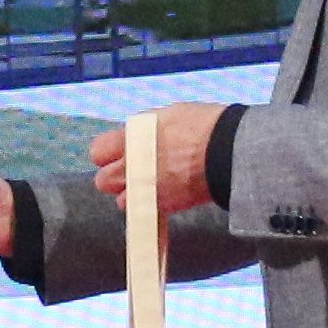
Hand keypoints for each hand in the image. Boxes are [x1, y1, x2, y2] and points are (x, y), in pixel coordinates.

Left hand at [90, 105, 216, 221]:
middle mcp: (134, 165)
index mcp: (132, 138)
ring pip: (122, 202)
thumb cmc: (206, 126)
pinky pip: (145, 213)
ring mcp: (147, 188)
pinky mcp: (163, 206)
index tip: (118, 155)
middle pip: (103, 182)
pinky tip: (167, 195)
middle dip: (115, 178)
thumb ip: (145, 131)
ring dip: (133, 196)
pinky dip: (152, 207)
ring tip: (152, 187)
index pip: (98, 152)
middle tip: (132, 173)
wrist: (229, 150)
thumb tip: (138, 138)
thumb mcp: (170, 115)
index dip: (107, 155)